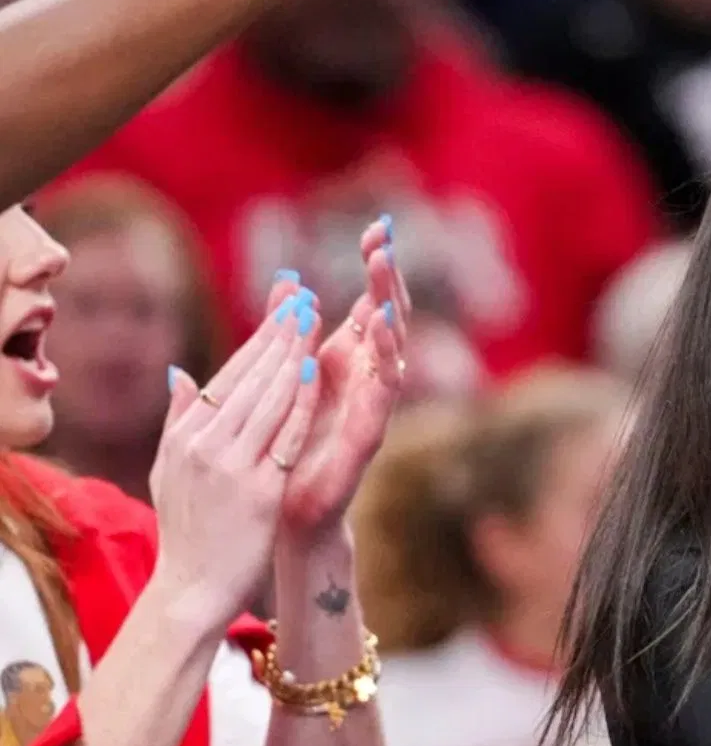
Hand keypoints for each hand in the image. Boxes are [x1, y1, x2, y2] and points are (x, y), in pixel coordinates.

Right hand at [149, 290, 321, 627]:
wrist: (191, 589)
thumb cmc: (187, 530)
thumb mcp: (169, 470)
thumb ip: (178, 420)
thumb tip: (180, 374)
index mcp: (184, 437)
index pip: (227, 376)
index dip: (258, 339)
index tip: (283, 308)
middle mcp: (203, 445)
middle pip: (248, 378)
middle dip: (279, 334)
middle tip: (305, 298)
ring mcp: (230, 466)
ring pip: (266, 397)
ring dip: (291, 353)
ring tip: (314, 319)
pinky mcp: (258, 489)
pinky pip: (283, 435)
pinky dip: (299, 399)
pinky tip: (315, 369)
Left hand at [279, 217, 411, 538]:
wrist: (284, 520)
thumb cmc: (285, 454)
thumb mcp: (281, 380)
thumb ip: (287, 334)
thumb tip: (284, 281)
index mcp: (347, 365)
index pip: (370, 304)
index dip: (378, 268)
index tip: (378, 225)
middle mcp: (367, 382)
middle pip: (389, 319)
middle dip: (389, 280)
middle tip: (384, 240)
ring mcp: (371, 409)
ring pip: (393, 352)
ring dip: (389, 314)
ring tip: (382, 276)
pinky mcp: (367, 439)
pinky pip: (381, 397)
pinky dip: (383, 363)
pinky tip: (377, 332)